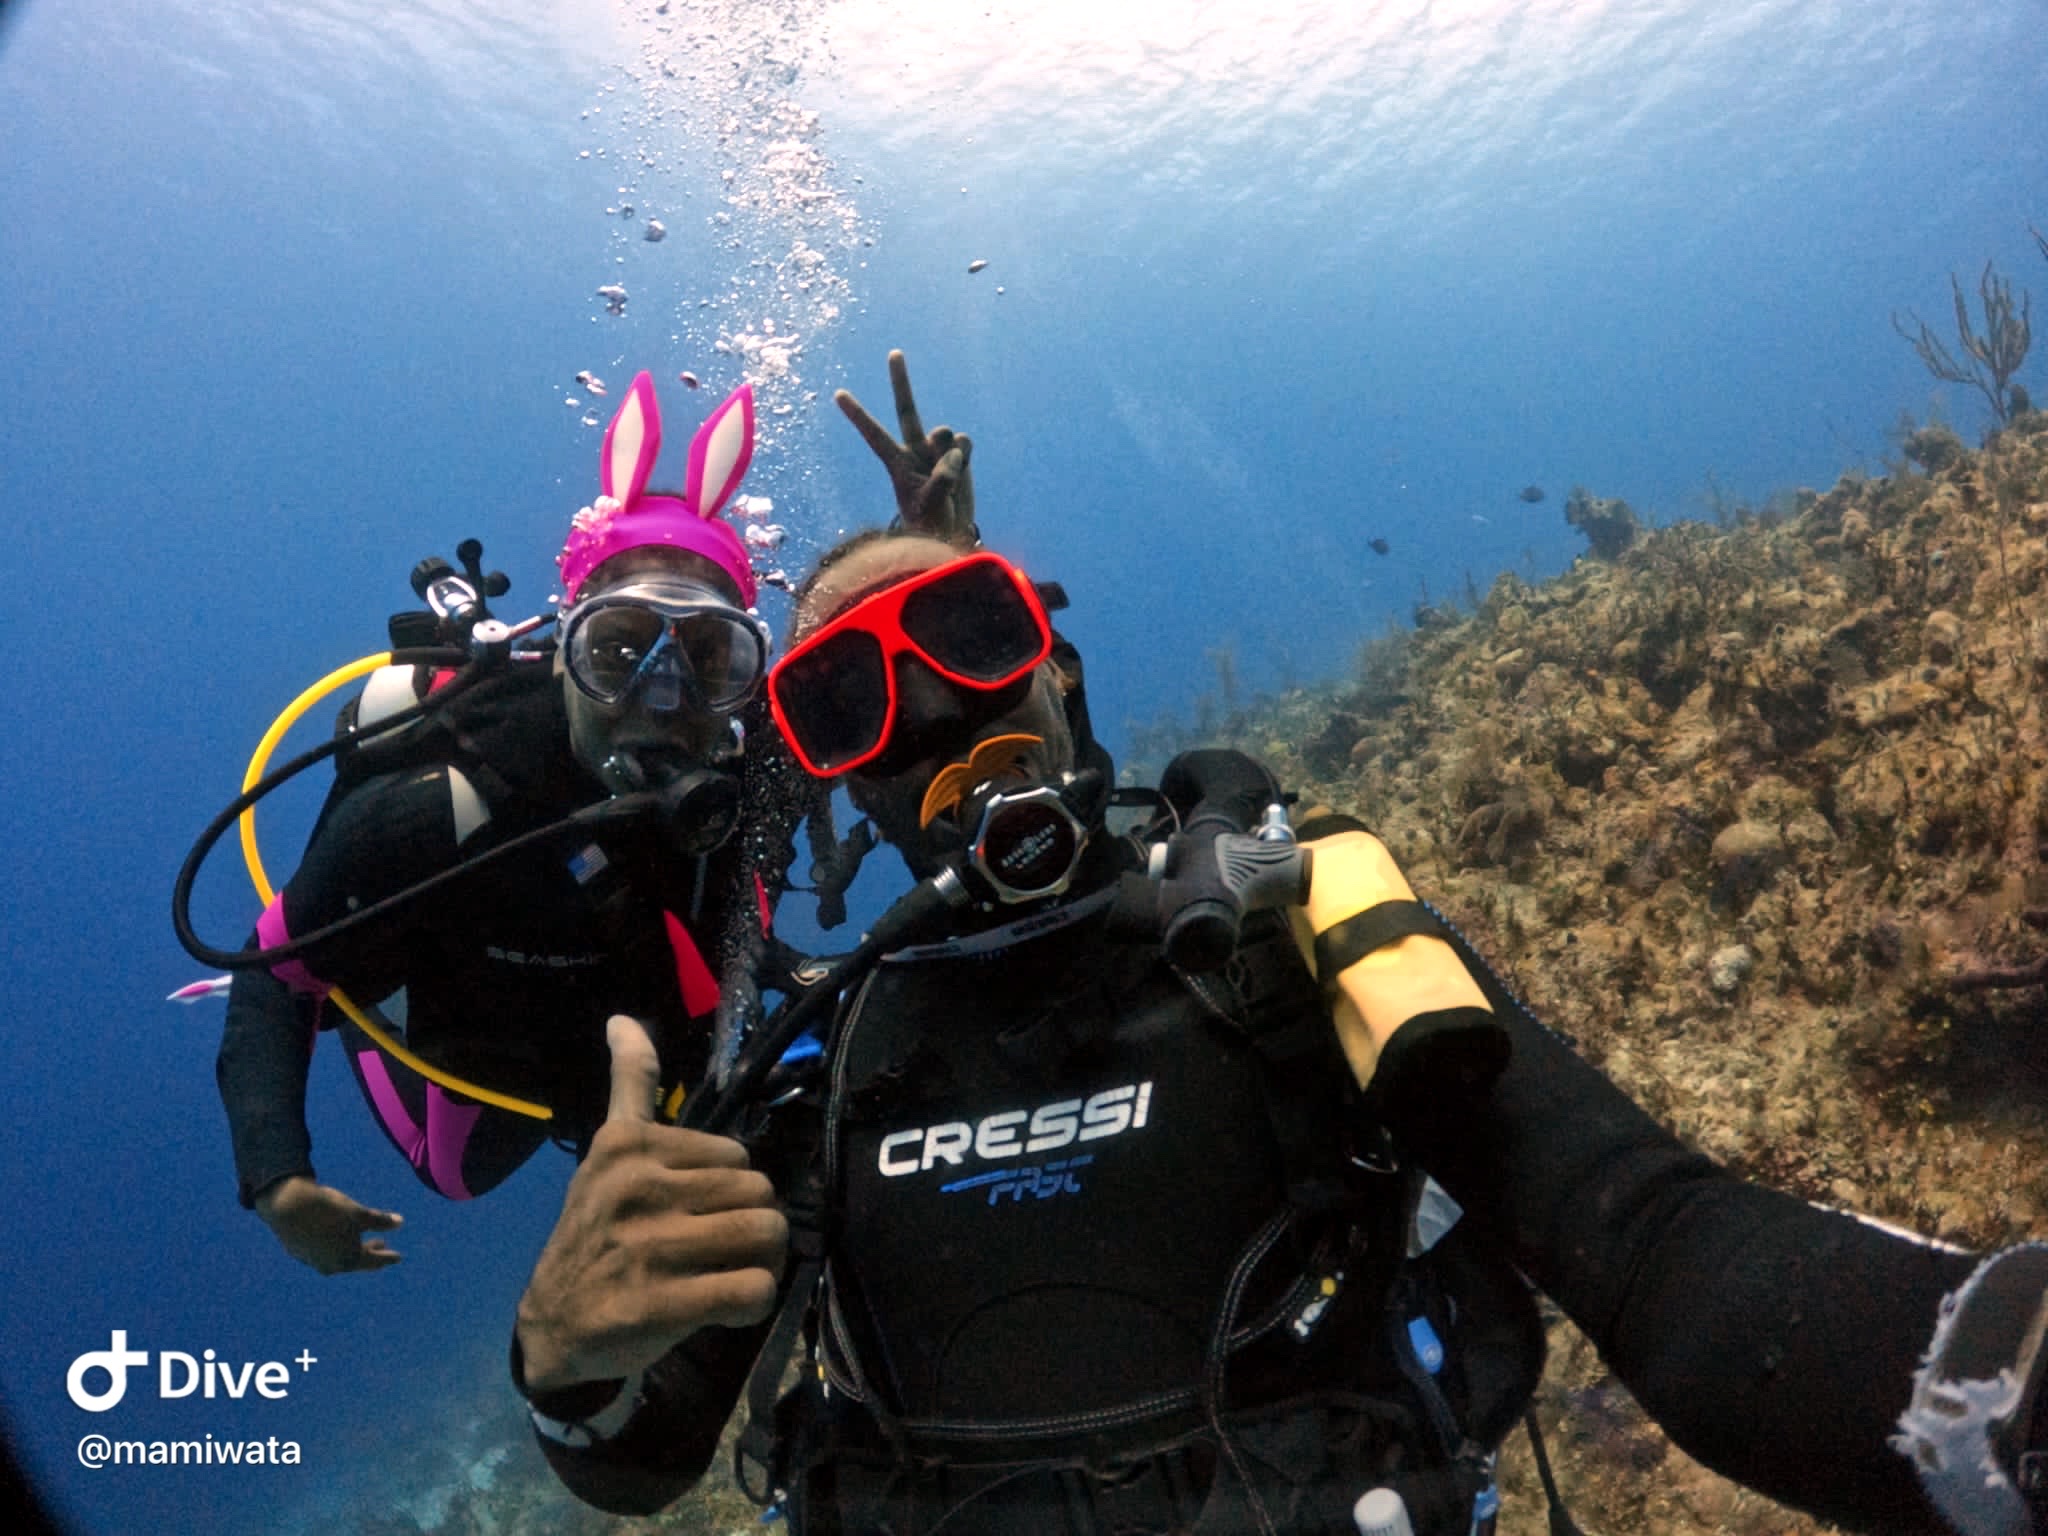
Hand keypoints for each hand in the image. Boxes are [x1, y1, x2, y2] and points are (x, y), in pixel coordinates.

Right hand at [255, 1176, 403, 1275]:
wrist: (287, 1205)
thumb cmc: (328, 1209)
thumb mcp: (359, 1213)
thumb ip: (380, 1221)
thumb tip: (400, 1222)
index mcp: (348, 1259)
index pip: (374, 1260)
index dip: (387, 1257)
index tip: (398, 1257)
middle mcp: (331, 1266)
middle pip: (356, 1260)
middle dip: (370, 1252)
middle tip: (381, 1244)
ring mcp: (313, 1261)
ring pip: (338, 1257)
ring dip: (351, 1248)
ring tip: (359, 1239)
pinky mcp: (300, 1252)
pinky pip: (323, 1252)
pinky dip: (334, 1245)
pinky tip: (334, 1236)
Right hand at [515, 1014, 787, 1393]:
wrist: (553, 1327)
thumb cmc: (596, 1234)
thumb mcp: (608, 1154)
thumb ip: (630, 1086)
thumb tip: (624, 1018)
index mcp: (628, 1146)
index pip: (737, 1155)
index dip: (730, 1187)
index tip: (699, 1211)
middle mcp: (637, 1188)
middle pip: (759, 1192)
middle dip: (754, 1224)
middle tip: (722, 1250)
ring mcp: (648, 1247)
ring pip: (766, 1234)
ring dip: (762, 1261)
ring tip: (731, 1273)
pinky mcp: (660, 1304)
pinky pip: (754, 1289)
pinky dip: (753, 1303)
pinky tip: (725, 1307)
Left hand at [835, 349, 976, 543]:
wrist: (951, 532)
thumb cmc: (930, 523)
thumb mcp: (931, 505)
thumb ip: (941, 477)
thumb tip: (954, 451)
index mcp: (896, 462)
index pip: (874, 434)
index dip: (858, 414)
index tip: (838, 394)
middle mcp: (915, 449)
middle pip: (907, 409)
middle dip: (901, 381)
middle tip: (894, 353)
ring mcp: (936, 450)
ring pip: (946, 434)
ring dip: (951, 454)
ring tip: (949, 480)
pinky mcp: (958, 453)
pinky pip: (964, 443)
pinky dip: (966, 457)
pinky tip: (961, 474)